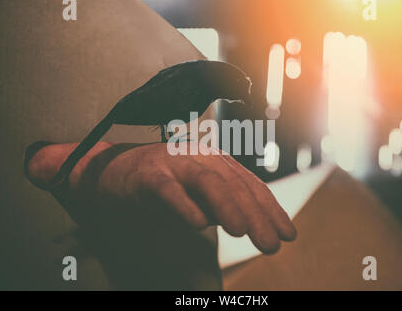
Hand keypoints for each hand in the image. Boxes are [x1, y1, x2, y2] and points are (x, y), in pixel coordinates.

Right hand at [26, 142, 295, 253]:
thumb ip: (222, 204)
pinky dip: (183, 205)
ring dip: (227, 206)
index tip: (287, 233)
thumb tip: (251, 222)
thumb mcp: (198, 194)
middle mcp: (200, 157)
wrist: (114, 171)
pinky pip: (168, 190)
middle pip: (234, 184)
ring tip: (242, 231)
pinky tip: (197, 224)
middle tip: (272, 244)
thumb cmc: (163, 185)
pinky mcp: (149, 174)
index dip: (271, 209)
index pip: (250, 185)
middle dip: (257, 215)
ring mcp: (174, 163)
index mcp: (216, 161)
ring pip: (207, 181)